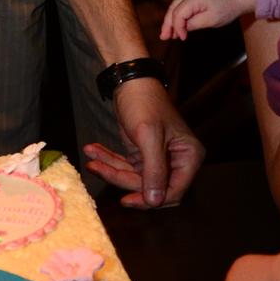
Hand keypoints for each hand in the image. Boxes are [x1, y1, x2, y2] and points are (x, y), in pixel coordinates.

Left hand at [83, 79, 204, 208]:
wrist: (129, 79)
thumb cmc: (144, 102)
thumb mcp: (148, 136)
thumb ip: (154, 170)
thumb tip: (156, 201)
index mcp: (189, 157)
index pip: (173, 192)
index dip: (150, 198)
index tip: (126, 199)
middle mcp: (178, 160)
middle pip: (151, 188)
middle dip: (124, 180)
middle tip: (99, 170)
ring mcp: (159, 158)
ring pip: (134, 178)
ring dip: (111, 169)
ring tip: (90, 159)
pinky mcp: (142, 154)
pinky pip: (126, 166)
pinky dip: (109, 161)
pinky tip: (93, 152)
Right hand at [161, 0, 253, 40]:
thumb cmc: (228, 8)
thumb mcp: (211, 20)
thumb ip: (194, 24)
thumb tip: (182, 28)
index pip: (178, 14)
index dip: (177, 27)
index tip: (181, 38)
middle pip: (173, 8)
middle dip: (167, 23)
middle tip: (163, 37)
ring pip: (175, 5)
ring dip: (171, 19)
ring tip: (168, 33)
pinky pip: (181, 3)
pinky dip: (178, 13)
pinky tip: (178, 23)